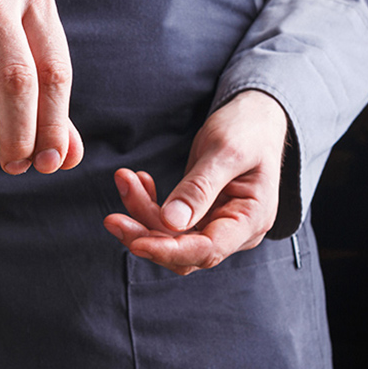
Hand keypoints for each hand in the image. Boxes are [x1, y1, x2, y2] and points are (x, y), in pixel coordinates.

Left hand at [103, 89, 287, 274]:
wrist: (255, 117)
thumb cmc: (248, 129)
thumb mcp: (226, 150)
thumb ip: (200, 187)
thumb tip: (172, 222)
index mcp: (251, 220)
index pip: (208, 250)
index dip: (170, 250)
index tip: (137, 243)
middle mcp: (235, 231)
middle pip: (184, 251)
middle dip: (146, 235)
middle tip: (112, 218)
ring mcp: (216, 225)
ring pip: (170, 238)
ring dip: (142, 214)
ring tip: (125, 180)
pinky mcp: (200, 216)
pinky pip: (168, 222)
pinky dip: (148, 205)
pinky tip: (139, 182)